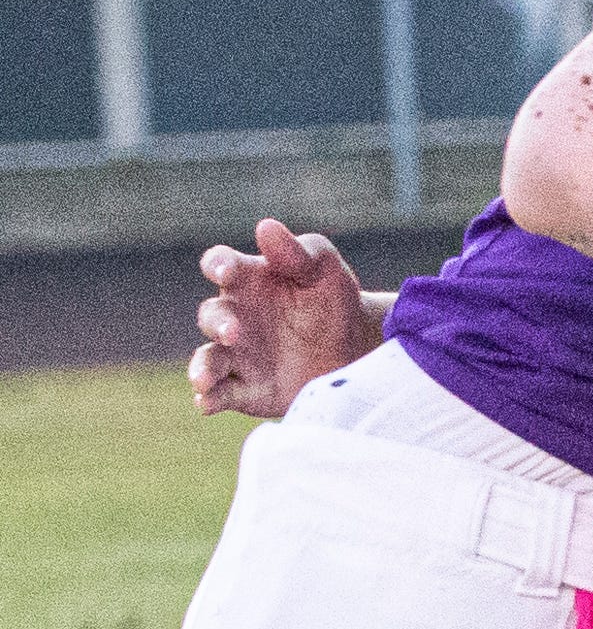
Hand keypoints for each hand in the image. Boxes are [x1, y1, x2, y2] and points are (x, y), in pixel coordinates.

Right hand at [189, 219, 383, 418]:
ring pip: (207, 360)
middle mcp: (235, 316)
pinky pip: (219, 394)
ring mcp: (237, 354)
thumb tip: (265, 226)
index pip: (220, 264)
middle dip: (218, 323)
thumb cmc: (332, 298)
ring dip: (202, 368)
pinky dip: (208, 398)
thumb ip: (295, 251)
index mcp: (249, 279)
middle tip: (236, 331)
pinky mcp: (244, 388)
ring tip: (204, 378)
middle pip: (211, 315)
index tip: (228, 271)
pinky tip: (207, 402)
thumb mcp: (322, 268)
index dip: (218, 265)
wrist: (355, 347)